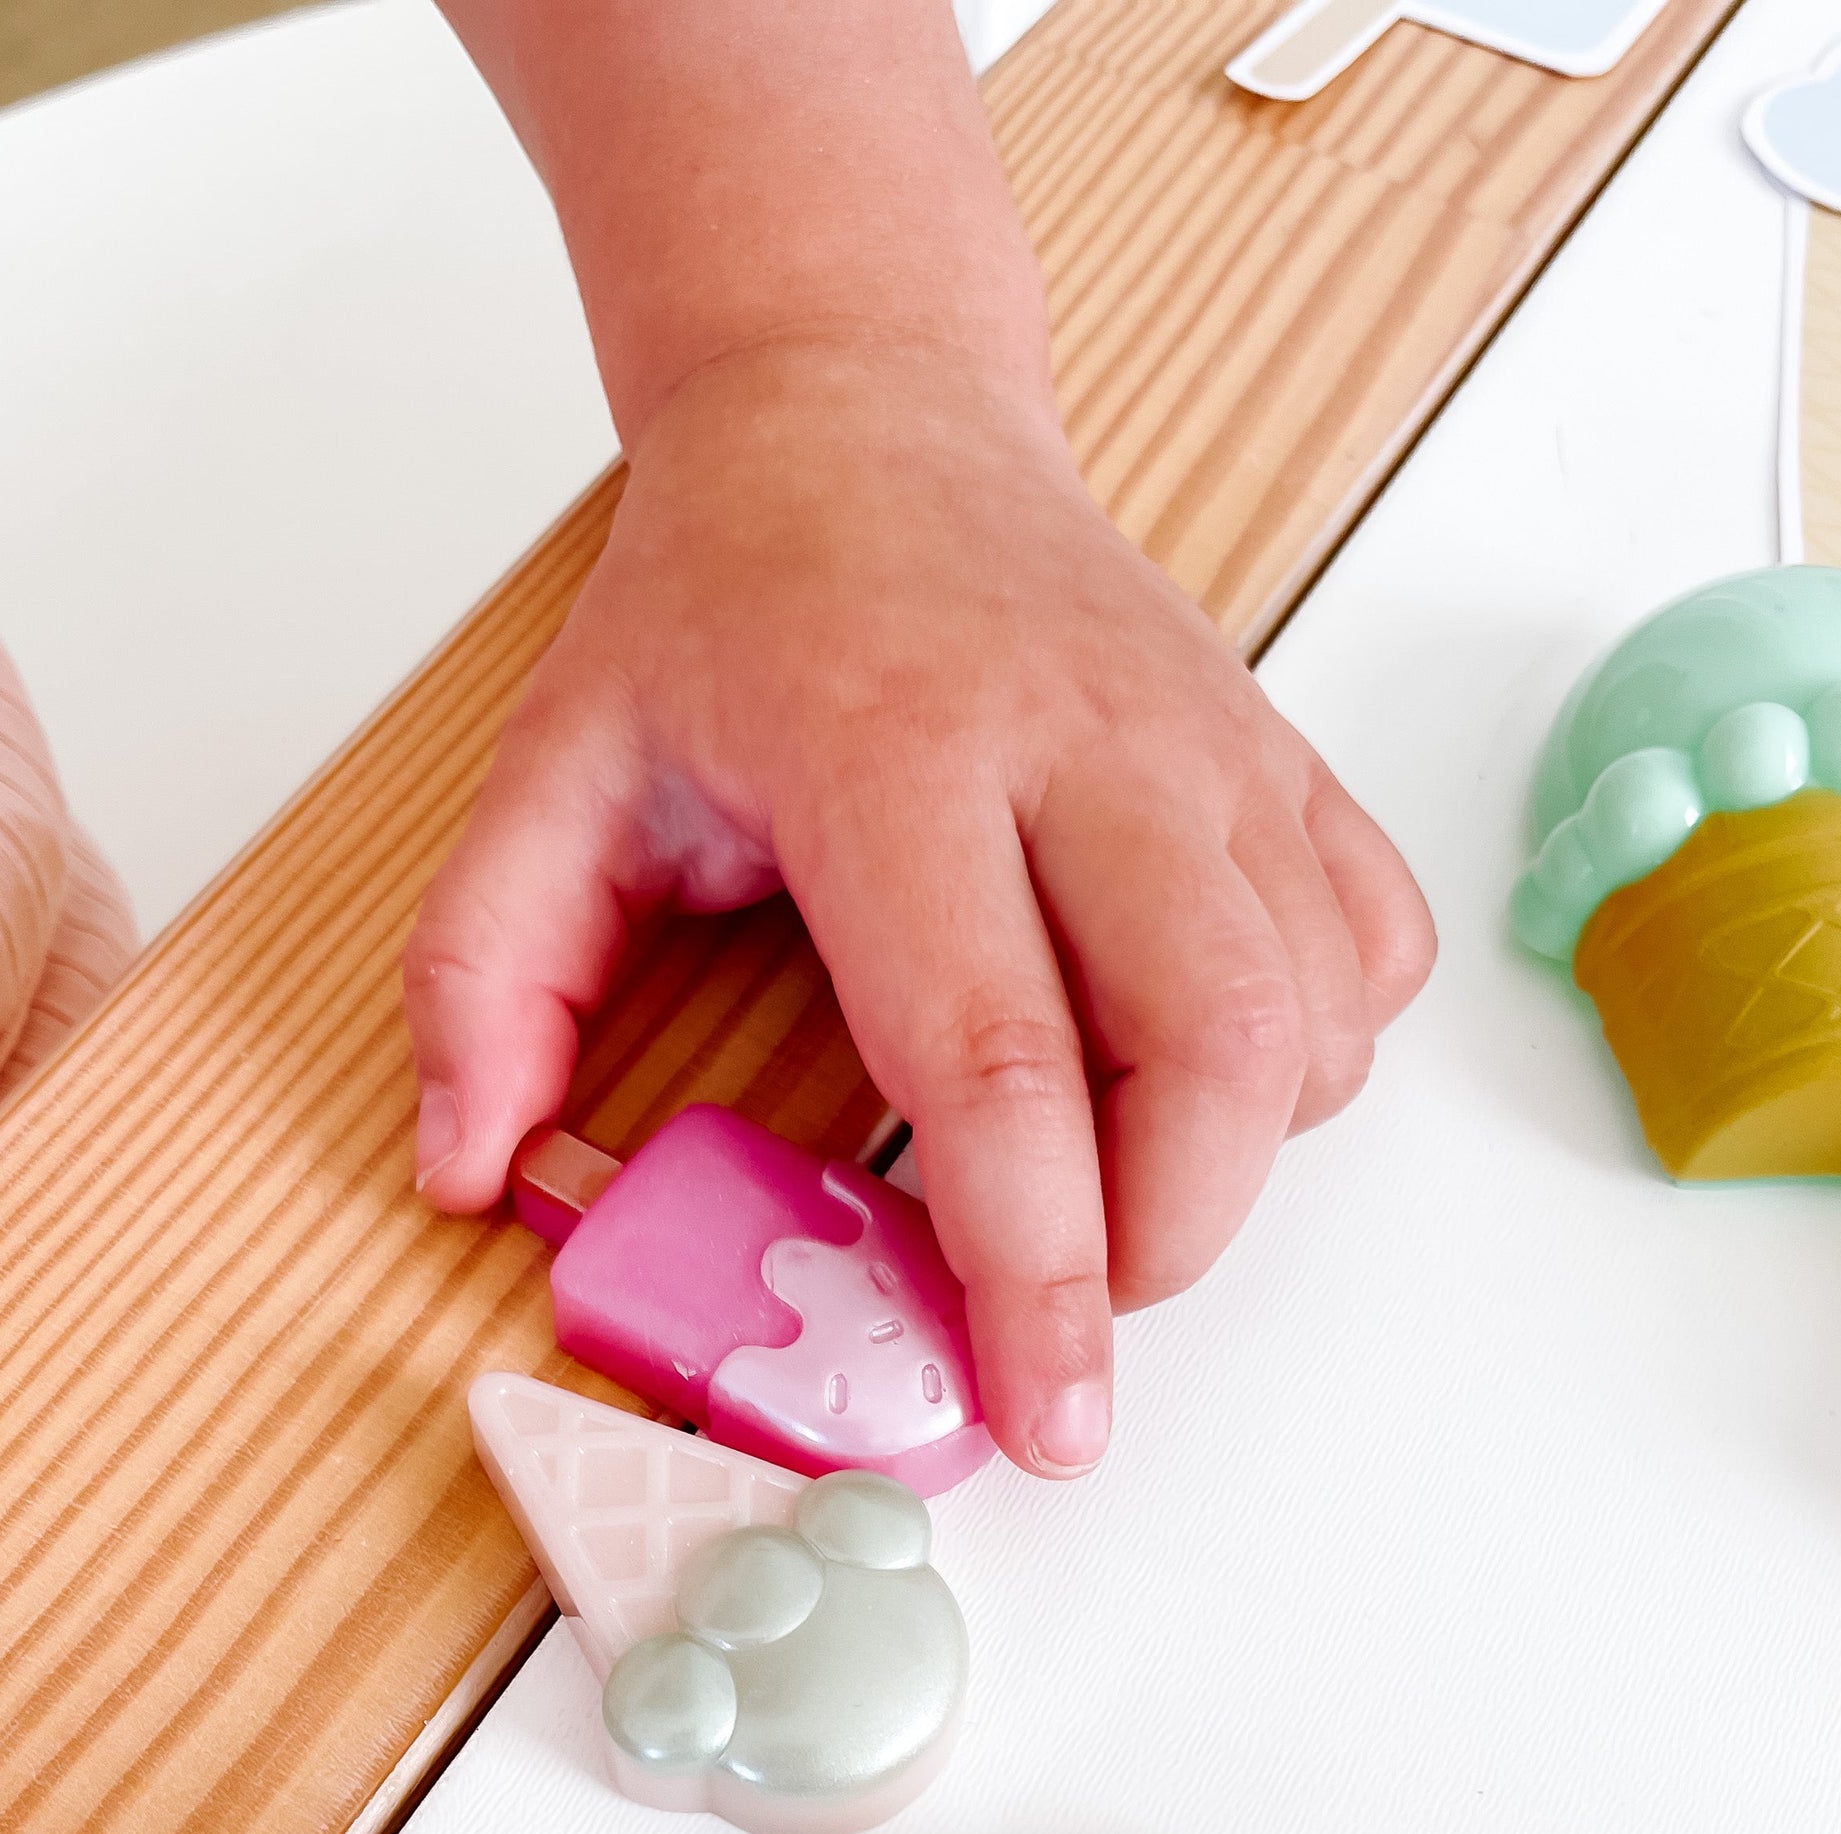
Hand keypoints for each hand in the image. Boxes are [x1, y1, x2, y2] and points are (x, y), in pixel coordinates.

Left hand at [405, 339, 1433, 1474]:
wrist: (864, 407)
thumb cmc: (725, 605)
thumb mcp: (550, 771)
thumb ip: (484, 977)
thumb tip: (471, 1173)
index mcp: (891, 753)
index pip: (997, 1057)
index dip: (1033, 1270)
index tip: (1045, 1418)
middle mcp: (1084, 742)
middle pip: (1212, 1048)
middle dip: (1165, 1244)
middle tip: (1072, 1309)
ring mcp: (1207, 741)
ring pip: (1310, 1016)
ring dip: (1234, 1159)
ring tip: (1108, 1170)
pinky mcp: (1279, 752)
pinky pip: (1369, 947)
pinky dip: (1311, 1056)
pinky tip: (1192, 1063)